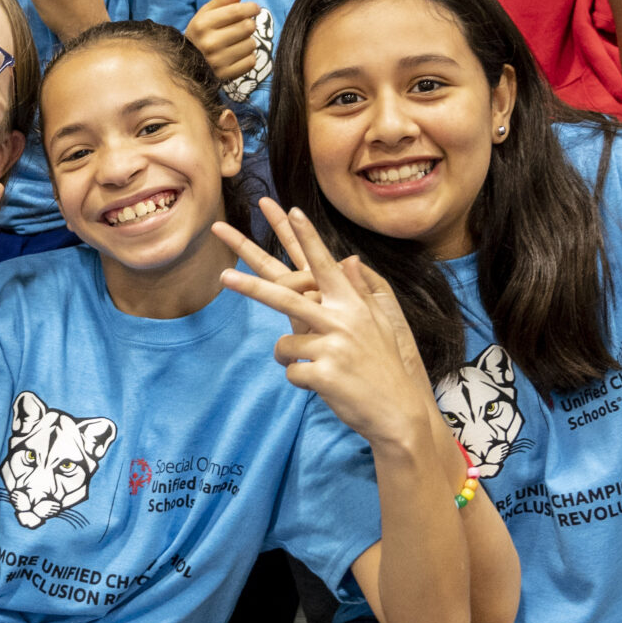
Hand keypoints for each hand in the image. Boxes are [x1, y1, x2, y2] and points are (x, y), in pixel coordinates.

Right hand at [185, 0, 265, 82]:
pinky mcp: (226, 75)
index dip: (250, 8)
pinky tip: (237, 55)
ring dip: (248, 41)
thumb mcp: (205, 15)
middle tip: (244, 26)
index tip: (255, 8)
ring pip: (251, 44)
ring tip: (236, 43)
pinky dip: (248, 57)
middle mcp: (209, 43)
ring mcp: (218, 61)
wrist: (186, 66)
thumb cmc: (200, 35)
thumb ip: (222, 1)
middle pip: (247, 27)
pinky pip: (251, 61)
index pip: (236, 11)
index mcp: (202, 24)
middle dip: (249, 24)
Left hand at [214, 201, 440, 450]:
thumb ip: (361, 292)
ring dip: (285, 354)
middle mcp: (342, 319)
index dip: (307, 237)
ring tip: (301, 361)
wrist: (398, 412)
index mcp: (353, 304)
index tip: (291, 210)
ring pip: (284, 342)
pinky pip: (292, 371)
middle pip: (287, 295)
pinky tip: (323, 385)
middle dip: (251, 284)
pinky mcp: (324, 374)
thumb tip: (350, 259)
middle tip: (223, 275)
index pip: (323, 264)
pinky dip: (300, 379)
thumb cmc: (385, 366)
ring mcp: (332, 346)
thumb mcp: (380, 324)